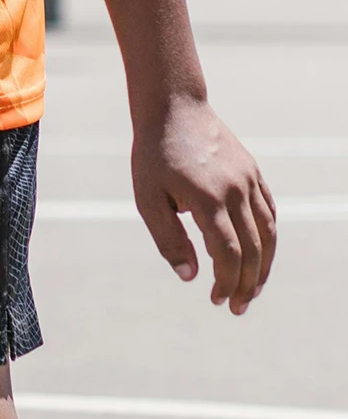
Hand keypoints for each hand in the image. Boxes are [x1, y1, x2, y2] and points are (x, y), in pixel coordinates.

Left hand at [132, 97, 277, 314]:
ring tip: (252, 290)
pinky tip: (260, 255)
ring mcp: (249, 179)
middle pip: (254, 246)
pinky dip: (268, 236)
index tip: (216, 300)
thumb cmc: (154, 159)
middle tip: (237, 307)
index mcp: (208, 200)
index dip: (226, 280)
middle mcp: (236, 190)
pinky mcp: (253, 172)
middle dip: (247, 282)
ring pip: (268, 229)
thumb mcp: (149, 203)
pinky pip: (269, 209)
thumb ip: (169, 241)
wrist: (175, 110)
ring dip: (264, 264)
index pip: (228, 252)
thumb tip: (190, 277)